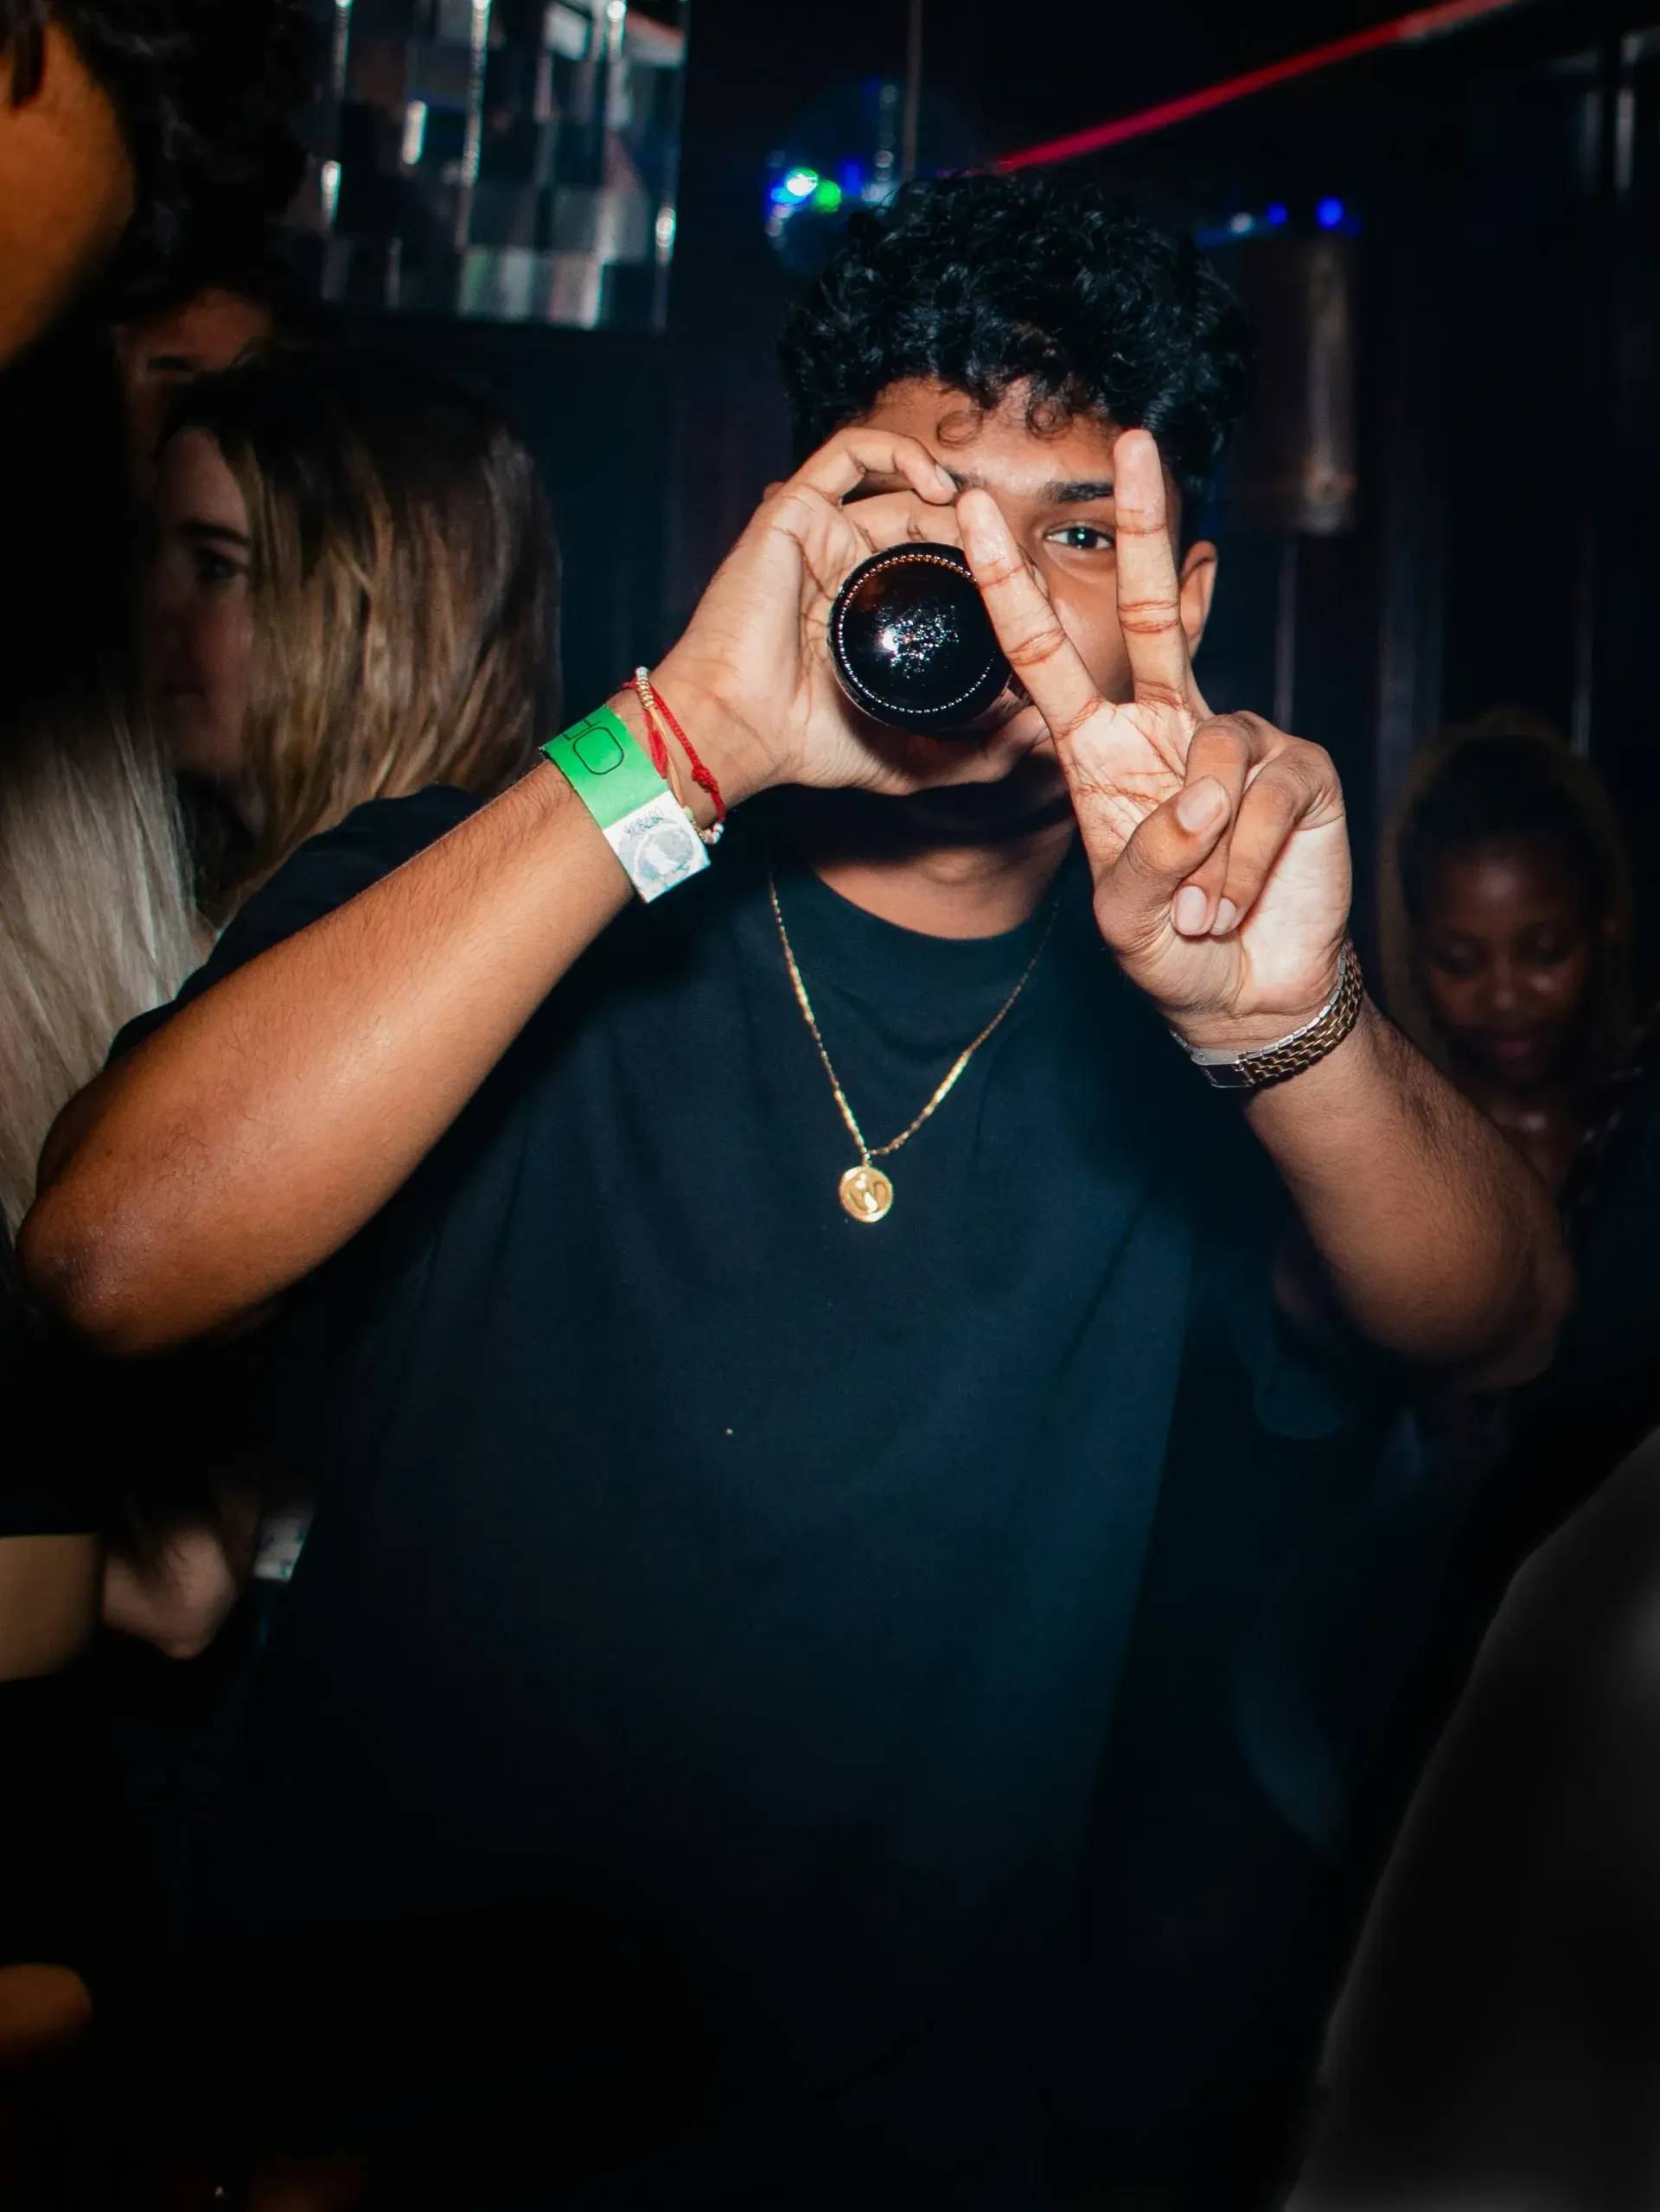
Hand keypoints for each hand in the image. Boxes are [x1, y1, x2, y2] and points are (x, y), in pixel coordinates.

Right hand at [653, 428, 1040, 805]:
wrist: (738, 732)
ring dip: (952, 496)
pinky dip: (899, 453)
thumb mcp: (912, 760)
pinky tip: (940, 489)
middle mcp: (845, 565)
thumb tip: (1039, 731)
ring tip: (984, 528)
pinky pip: (851, 452)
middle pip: (929, 523)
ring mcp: (819, 535)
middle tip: (1019, 566)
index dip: (989, 572)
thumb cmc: (805, 745)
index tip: (1029, 600)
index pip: (940, 568)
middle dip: (982, 536)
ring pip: (899, 484)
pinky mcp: (793, 510)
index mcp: (869, 612)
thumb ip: (976, 755)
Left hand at [958, 429, 1351, 1050]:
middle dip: (1144, 527)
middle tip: (1133, 443)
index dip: (1008, 588)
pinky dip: (1245, 863)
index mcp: (1099, 752)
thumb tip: (1200, 789)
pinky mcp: (1298, 771)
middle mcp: (1166, 729)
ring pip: (1214, 759)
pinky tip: (1239, 899)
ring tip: (1201, 912)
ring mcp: (1237, 743)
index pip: (1045, 658)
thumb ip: (1145, 859)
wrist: (1247, 994)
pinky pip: (1264, 799)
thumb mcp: (1126, 917)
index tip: (965, 516)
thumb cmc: (1170, 950)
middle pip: (1155, 613)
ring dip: (1204, 856)